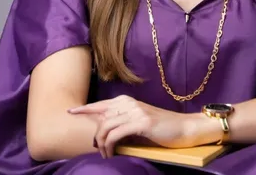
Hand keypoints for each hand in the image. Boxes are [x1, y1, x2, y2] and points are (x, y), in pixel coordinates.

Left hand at [68, 95, 214, 157]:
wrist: (184, 128)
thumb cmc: (162, 128)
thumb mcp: (140, 122)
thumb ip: (124, 122)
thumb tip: (106, 132)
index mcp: (128, 101)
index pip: (101, 104)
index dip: (85, 109)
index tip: (71, 112)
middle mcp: (130, 103)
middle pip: (101, 117)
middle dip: (95, 135)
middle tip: (98, 149)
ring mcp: (136, 111)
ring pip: (106, 126)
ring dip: (102, 143)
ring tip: (106, 154)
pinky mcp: (142, 122)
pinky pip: (116, 134)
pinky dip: (110, 145)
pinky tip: (112, 153)